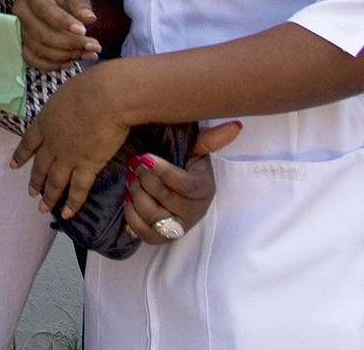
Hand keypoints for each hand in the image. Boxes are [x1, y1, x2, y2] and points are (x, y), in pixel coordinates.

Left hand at [11, 66, 131, 220]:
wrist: (106, 97)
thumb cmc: (89, 87)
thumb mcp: (65, 94)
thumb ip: (62, 108)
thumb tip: (67, 109)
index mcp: (44, 121)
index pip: (28, 143)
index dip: (21, 156)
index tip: (13, 166)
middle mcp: (51, 142)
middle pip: (40, 165)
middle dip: (35, 180)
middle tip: (30, 193)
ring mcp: (67, 156)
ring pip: (55, 181)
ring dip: (48, 196)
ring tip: (42, 208)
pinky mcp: (87, 166)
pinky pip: (78, 189)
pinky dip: (72, 203)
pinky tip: (66, 214)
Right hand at [15, 0, 100, 69]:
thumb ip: (79, 1)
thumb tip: (89, 19)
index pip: (46, 10)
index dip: (64, 22)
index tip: (84, 30)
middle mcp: (20, 12)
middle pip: (42, 34)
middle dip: (71, 43)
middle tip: (94, 46)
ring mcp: (18, 28)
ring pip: (39, 49)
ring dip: (65, 55)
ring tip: (88, 53)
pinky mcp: (21, 42)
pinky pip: (32, 59)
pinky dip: (52, 65)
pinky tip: (70, 62)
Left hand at [124, 120, 242, 243]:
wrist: (173, 190)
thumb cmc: (183, 166)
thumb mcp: (195, 151)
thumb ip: (208, 140)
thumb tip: (234, 126)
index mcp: (203, 189)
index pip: (186, 185)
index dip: (164, 172)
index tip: (145, 157)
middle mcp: (193, 211)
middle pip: (166, 199)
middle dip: (146, 180)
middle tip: (134, 164)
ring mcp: (178, 227)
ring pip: (154, 216)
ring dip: (137, 195)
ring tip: (131, 179)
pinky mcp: (162, 238)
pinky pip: (145, 234)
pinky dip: (132, 216)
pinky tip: (128, 199)